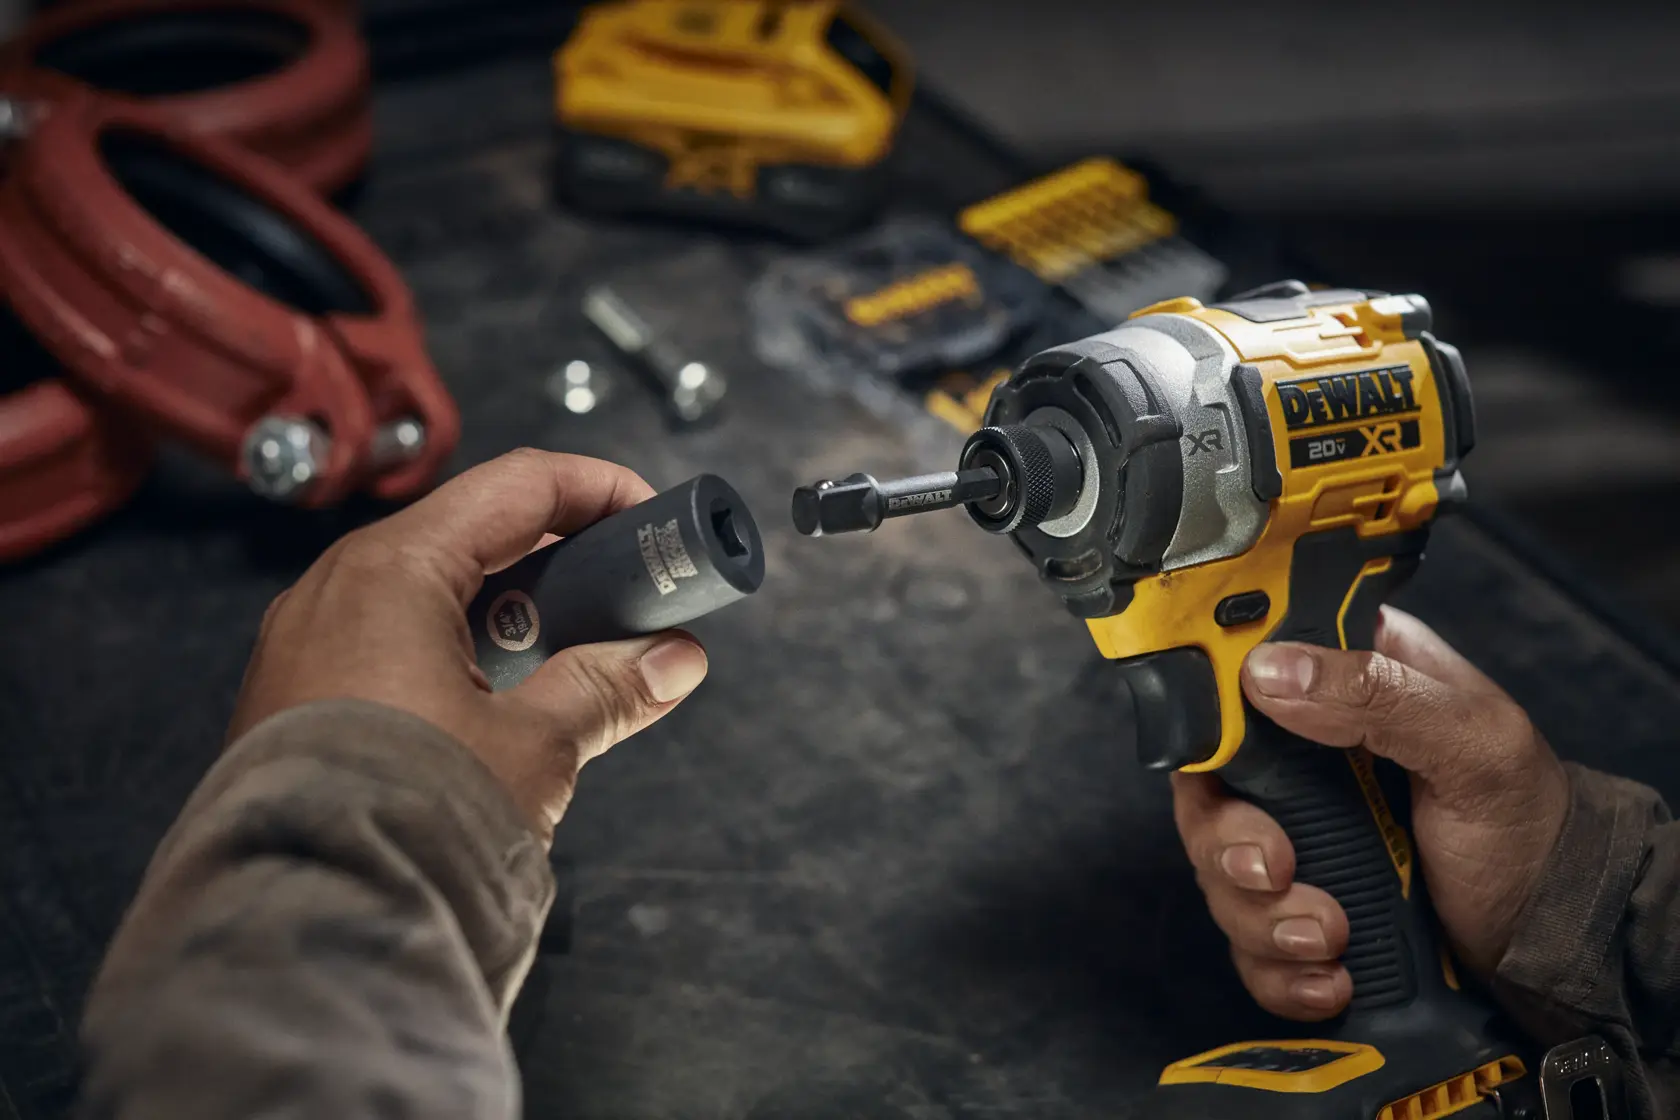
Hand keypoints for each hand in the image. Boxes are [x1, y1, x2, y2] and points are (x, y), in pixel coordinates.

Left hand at [228, 448, 709, 842]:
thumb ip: (607, 688)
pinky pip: (395, 640)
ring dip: (517, 612)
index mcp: (392, 570)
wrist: (301, 923)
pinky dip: (464, 651)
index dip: (601, 491)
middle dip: (566, 558)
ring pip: (434, 591)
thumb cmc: (403, 816)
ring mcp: (309, 642)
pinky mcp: (299, 696)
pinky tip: (510, 702)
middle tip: (631, 595)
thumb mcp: (533, 746)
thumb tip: (673, 660)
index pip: (519, 486)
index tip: (655, 521)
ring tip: (580, 659)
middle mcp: (338, 589)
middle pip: (476, 533)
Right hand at [1171, 606, 1568, 1019]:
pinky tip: (1331, 977)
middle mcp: (1299, 753)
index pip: (1235, 674)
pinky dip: (1275, 966)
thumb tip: (1264, 672)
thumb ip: (1377, 696)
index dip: (1206, 714)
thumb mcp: (1474, 741)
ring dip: (1259, 915)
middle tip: (1278, 871)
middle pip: (1205, 788)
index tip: (1219, 761)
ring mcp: (1293, 833)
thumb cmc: (1529, 824)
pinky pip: (1244, 936)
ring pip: (1217, 868)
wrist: (1556, 937)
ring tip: (1330, 938)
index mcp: (1342, 680)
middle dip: (1229, 843)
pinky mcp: (1293, 904)